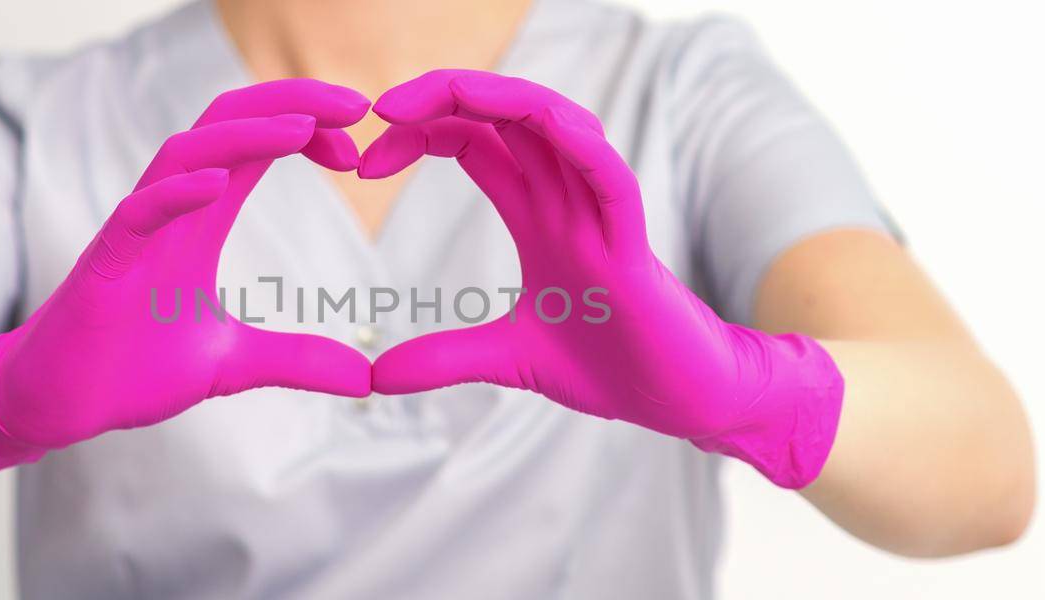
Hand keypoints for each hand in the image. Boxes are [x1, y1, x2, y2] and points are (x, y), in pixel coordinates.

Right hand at [0, 80, 373, 486]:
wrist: (58, 404)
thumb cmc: (129, 369)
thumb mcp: (230, 364)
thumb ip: (294, 360)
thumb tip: (364, 378)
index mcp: (199, 221)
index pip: (253, 146)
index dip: (306, 129)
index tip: (356, 146)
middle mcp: (168, 212)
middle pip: (226, 124)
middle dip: (291, 104)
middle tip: (355, 106)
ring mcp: (133, 234)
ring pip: (184, 154)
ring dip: (244, 135)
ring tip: (302, 129)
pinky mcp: (102, 266)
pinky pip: (136, 213)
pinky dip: (176, 193)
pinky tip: (219, 182)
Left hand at [360, 70, 843, 487]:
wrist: (677, 400)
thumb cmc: (609, 366)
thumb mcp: (505, 361)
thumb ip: (444, 359)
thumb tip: (375, 376)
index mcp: (537, 217)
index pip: (476, 143)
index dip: (422, 134)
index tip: (366, 162)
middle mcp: (567, 202)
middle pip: (508, 117)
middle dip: (446, 97)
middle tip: (382, 109)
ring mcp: (601, 219)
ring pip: (559, 128)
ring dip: (503, 100)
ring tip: (446, 95)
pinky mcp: (634, 247)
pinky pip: (613, 180)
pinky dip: (583, 148)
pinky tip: (547, 127)